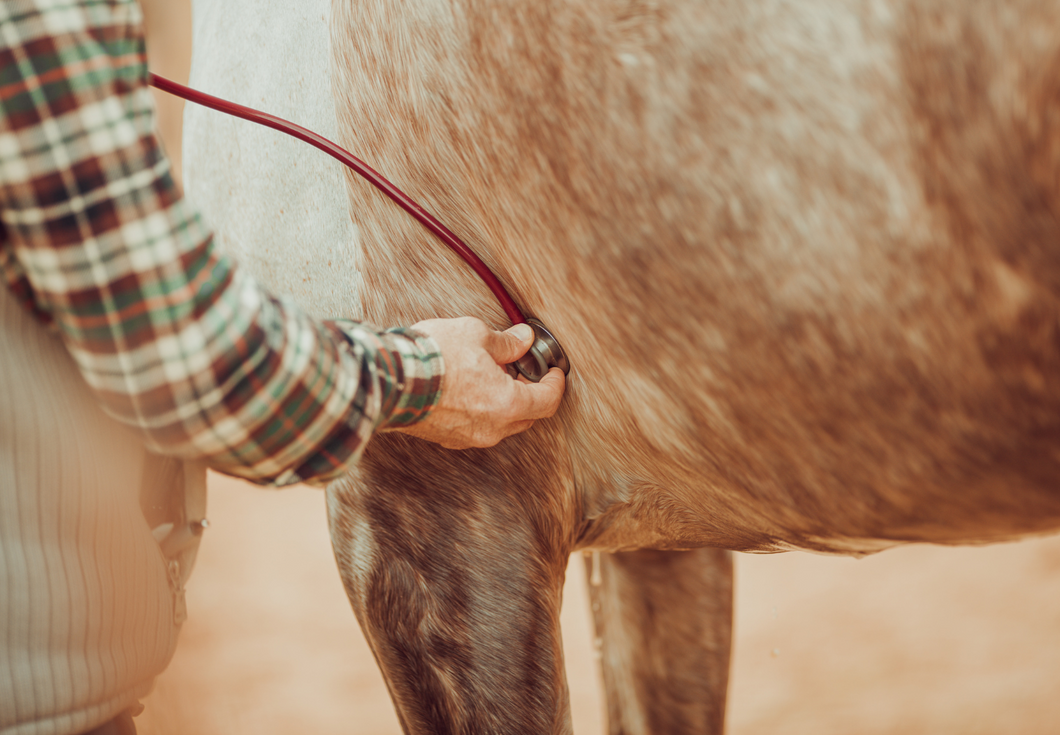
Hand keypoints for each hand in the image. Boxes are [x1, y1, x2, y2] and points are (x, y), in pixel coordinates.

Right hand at [394, 317, 565, 448]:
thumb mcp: (477, 335)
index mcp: (508, 405)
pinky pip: (476, 427)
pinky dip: (481, 410)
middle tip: (522, 369)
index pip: (547, 401)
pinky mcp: (446, 439)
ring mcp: (468, 438)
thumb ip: (506, 342)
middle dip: (530, 393)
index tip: (554, 372)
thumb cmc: (434, 357)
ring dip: (503, 402)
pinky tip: (469, 388)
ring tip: (490, 375)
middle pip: (526, 416)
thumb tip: (522, 339)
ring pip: (500, 424)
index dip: (556, 384)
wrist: (391, 379)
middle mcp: (492, 429)